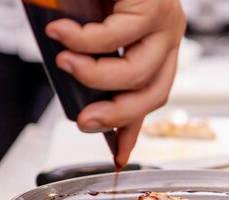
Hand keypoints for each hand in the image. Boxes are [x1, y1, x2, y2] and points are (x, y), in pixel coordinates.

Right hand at [45, 0, 185, 165]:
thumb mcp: (94, 38)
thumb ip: (97, 69)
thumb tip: (88, 107)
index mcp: (157, 50)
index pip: (151, 98)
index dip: (133, 128)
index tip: (118, 154)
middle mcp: (168, 39)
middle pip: (152, 94)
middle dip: (114, 115)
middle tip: (82, 120)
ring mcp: (166, 22)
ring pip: (135, 72)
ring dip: (92, 74)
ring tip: (62, 60)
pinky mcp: (155, 4)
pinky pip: (117, 38)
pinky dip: (83, 41)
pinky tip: (60, 33)